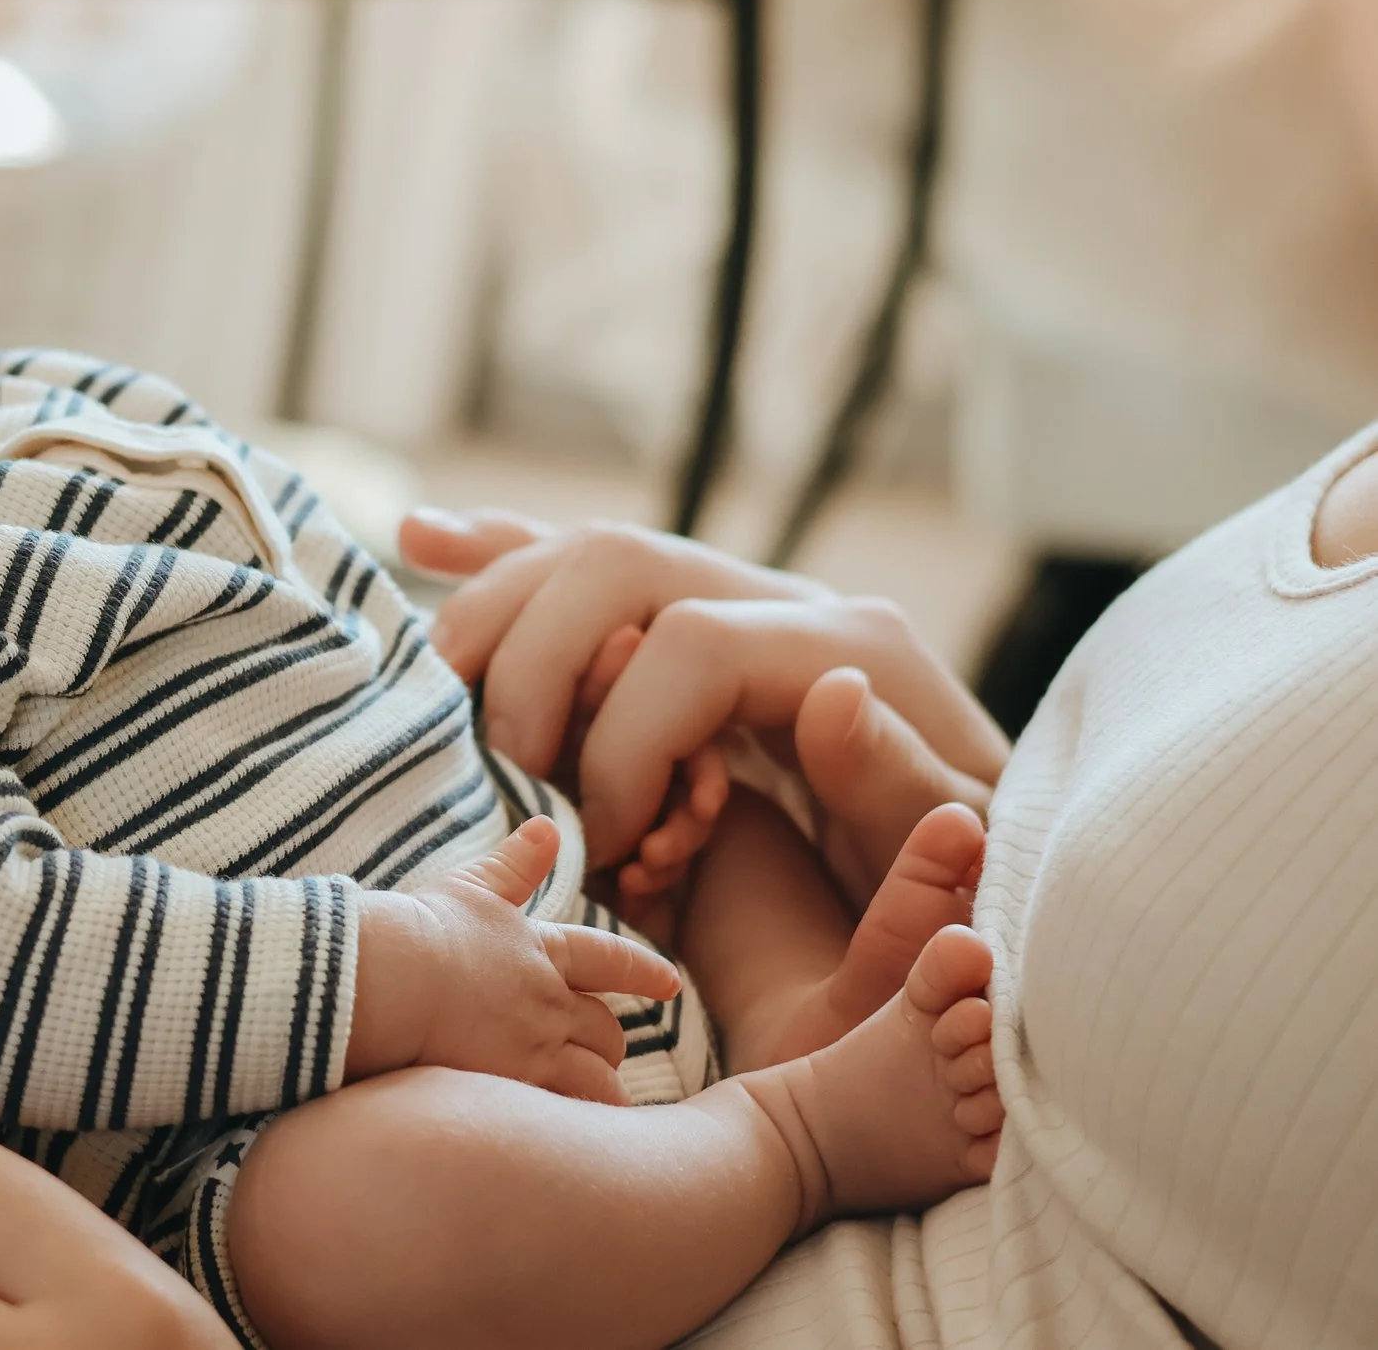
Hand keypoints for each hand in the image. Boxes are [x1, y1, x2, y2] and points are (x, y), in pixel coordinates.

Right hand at [346, 817, 680, 1103]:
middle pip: (604, 1031)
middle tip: (605, 1054)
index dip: (642, 971)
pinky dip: (575, 1126)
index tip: (669, 985)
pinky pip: (565, 1117)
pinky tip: (571, 1139)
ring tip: (599, 1108)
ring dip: (600, 1092)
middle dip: (608, 1043)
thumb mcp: (472, 886)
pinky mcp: (512, 1090)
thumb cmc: (421, 928)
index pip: (608, 961)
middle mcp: (549, 1004)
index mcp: (542, 952)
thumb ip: (515, 863)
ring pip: (596, 1081)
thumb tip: (545, 826)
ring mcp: (534, 1051)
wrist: (389, 977)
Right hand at [402, 508, 1007, 876]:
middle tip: (515, 777)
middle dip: (536, 669)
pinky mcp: (687, 615)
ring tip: (437, 691)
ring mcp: (728, 594)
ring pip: (581, 550)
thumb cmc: (968, 863)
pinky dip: (495, 548)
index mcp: (850, 646)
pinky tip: (421, 537)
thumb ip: (901, 777)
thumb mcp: (965, 842)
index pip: (692, 646)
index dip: (625, 744)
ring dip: (493, 607)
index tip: (608, 844)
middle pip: (617, 564)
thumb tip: (825, 690)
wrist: (979, 838)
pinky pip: (575, 560)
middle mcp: (781, 599)